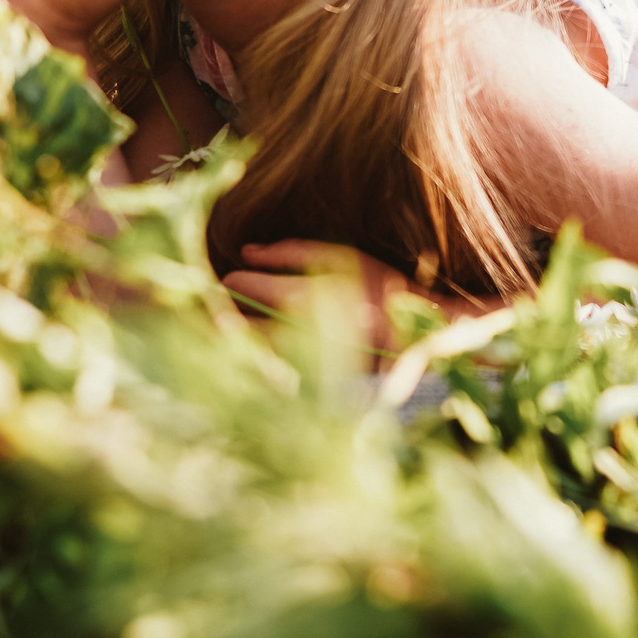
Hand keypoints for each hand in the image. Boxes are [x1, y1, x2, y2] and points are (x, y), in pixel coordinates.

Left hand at [223, 239, 437, 353]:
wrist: (416, 338)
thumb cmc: (379, 290)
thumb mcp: (341, 258)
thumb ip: (291, 252)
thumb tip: (246, 252)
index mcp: (301, 297)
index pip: (243, 287)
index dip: (233, 282)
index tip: (231, 281)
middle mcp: (292, 333)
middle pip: (233, 326)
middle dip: (224, 314)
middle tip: (222, 308)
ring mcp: (295, 364)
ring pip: (244, 353)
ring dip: (237, 341)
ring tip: (236, 331)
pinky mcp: (301, 386)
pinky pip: (264, 373)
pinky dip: (257, 362)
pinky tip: (262, 354)